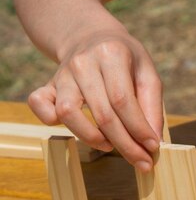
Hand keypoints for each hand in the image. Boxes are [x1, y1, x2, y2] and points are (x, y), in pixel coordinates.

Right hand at [28, 31, 162, 171]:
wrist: (91, 37)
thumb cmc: (125, 60)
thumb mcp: (147, 73)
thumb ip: (152, 106)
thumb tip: (153, 142)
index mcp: (111, 53)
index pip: (123, 100)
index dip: (138, 129)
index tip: (152, 148)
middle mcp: (83, 62)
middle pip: (102, 113)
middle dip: (124, 144)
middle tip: (141, 162)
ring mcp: (62, 73)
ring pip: (68, 113)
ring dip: (91, 137)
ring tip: (109, 145)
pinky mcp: (48, 85)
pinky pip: (38, 104)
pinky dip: (49, 120)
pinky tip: (74, 129)